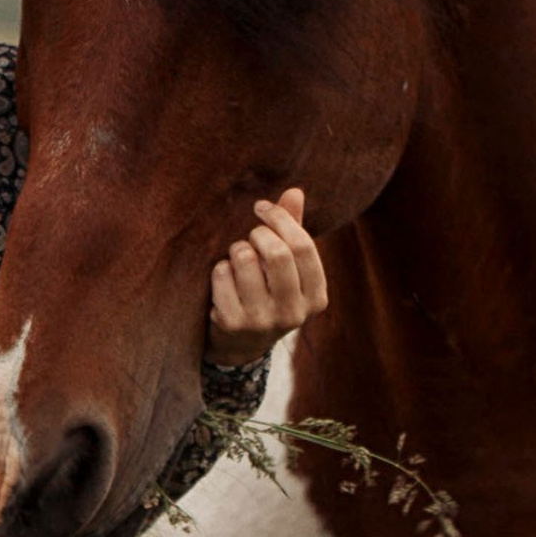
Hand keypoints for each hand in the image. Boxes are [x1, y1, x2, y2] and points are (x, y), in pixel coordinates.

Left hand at [206, 187, 328, 367]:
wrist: (240, 344)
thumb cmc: (268, 293)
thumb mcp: (287, 268)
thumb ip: (293, 229)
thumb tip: (294, 191)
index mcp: (316, 297)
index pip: (303, 245)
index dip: (280, 218)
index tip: (261, 207)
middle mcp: (294, 313)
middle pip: (277, 252)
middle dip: (257, 234)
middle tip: (249, 236)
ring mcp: (263, 321)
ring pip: (245, 259)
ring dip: (236, 250)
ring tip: (237, 259)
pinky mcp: (233, 324)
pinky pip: (221, 274)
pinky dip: (219, 269)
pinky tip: (224, 279)